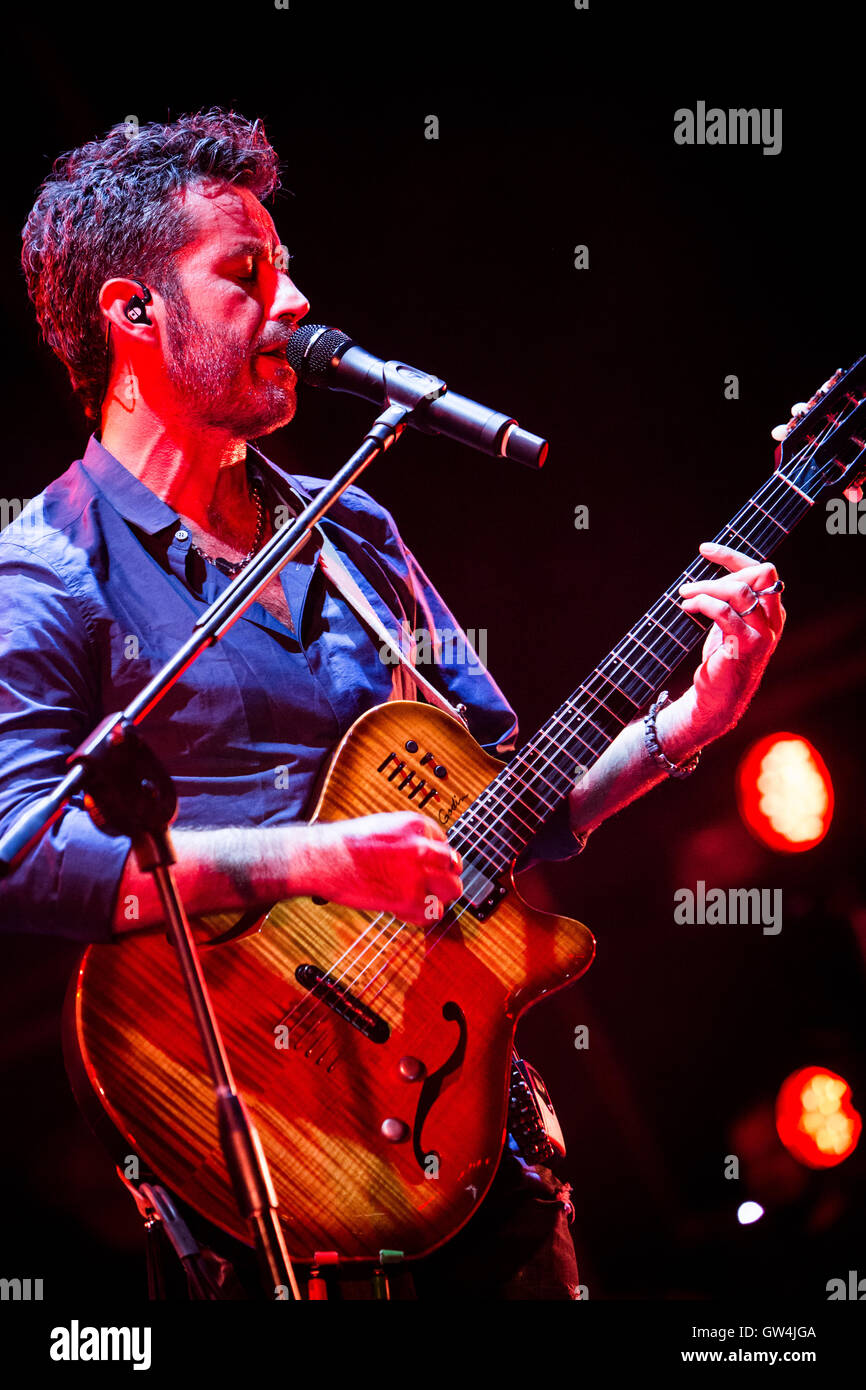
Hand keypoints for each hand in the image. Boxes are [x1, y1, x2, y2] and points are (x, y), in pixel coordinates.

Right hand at [293, 811, 462, 926]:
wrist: (323, 859)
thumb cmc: (344, 844)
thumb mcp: (384, 826)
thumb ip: (408, 838)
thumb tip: (423, 852)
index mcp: (416, 824)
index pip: (444, 843)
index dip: (433, 857)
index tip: (423, 865)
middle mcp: (423, 847)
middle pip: (454, 865)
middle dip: (443, 875)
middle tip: (429, 883)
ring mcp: (419, 874)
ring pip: (452, 890)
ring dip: (438, 896)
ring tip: (419, 898)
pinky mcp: (410, 899)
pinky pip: (434, 913)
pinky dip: (421, 915)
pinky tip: (404, 910)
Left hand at [665, 541, 785, 750]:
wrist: (718, 699)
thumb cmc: (722, 659)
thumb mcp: (730, 624)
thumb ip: (732, 600)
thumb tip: (718, 571)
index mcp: (772, 611)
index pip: (761, 570)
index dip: (732, 555)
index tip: (704, 549)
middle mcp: (773, 620)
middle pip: (760, 573)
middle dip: (722, 572)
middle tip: (692, 586)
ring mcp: (762, 633)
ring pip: (739, 590)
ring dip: (707, 587)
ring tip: (685, 595)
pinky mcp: (745, 646)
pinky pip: (723, 612)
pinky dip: (702, 603)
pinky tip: (687, 607)